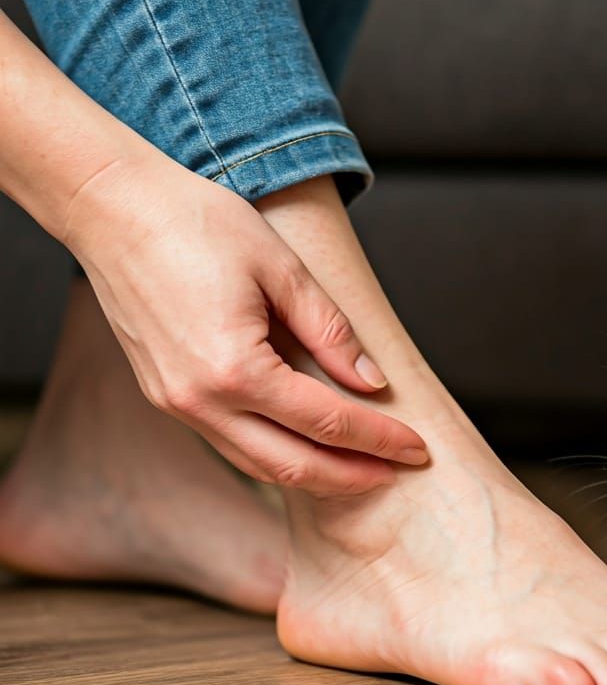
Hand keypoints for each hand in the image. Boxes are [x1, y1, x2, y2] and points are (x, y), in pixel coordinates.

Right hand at [62, 157, 426, 494]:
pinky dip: (276, 455)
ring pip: (258, 465)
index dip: (380, 439)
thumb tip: (372, 383)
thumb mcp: (281, 269)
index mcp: (234, 369)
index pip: (327, 422)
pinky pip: (232, 444)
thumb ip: (331, 332)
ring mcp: (177, 405)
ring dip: (315, 475)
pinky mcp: (166, 397)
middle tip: (398, 472)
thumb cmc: (196, 224)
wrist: (111, 208)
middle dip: (353, 476)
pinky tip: (307, 446)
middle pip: (293, 466)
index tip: (418, 448)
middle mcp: (200, 402)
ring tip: (362, 470)